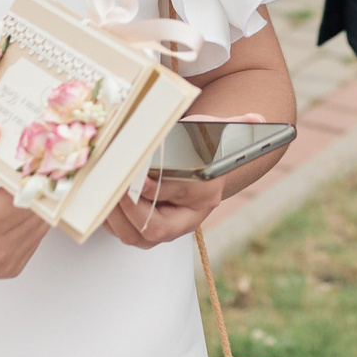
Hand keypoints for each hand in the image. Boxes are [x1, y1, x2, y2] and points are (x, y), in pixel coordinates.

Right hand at [0, 123, 50, 280]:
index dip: (33, 173)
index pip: (22, 198)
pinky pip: (34, 234)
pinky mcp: (10, 266)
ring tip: (18, 175)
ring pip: (42, 223)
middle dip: (39, 182)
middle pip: (39, 210)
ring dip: (35, 198)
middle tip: (34, 155)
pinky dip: (28, 214)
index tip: (36, 149)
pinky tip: (7, 200)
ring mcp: (5, 263)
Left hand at [102, 109, 271, 248]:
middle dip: (129, 211)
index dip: (156, 190)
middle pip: (155, 228)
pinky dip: (109, 219)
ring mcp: (165, 228)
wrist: (201, 169)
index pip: (179, 197)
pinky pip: (125, 233)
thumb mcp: (219, 133)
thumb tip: (258, 120)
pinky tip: (99, 199)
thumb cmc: (206, 148)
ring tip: (101, 195)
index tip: (138, 177)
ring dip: (115, 218)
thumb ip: (239, 127)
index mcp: (204, 195)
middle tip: (113, 189)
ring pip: (136, 236)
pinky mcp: (145, 230)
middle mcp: (186, 217)